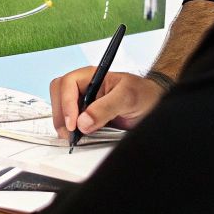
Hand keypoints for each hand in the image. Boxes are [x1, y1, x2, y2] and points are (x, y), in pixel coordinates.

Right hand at [48, 69, 166, 137]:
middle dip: (60, 114)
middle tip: (69, 133)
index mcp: (92, 76)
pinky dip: (70, 130)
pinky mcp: (86, 116)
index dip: (66, 103)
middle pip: (58, 94)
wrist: (155, 104)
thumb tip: (83, 122)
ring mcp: (84, 101)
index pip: (68, 84)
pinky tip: (78, 136)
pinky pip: (70, 120)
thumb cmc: (144, 94)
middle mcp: (84, 87)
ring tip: (73, 137)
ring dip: (63, 123)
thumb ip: (105, 108)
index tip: (73, 123)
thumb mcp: (127, 98)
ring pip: (61, 108)